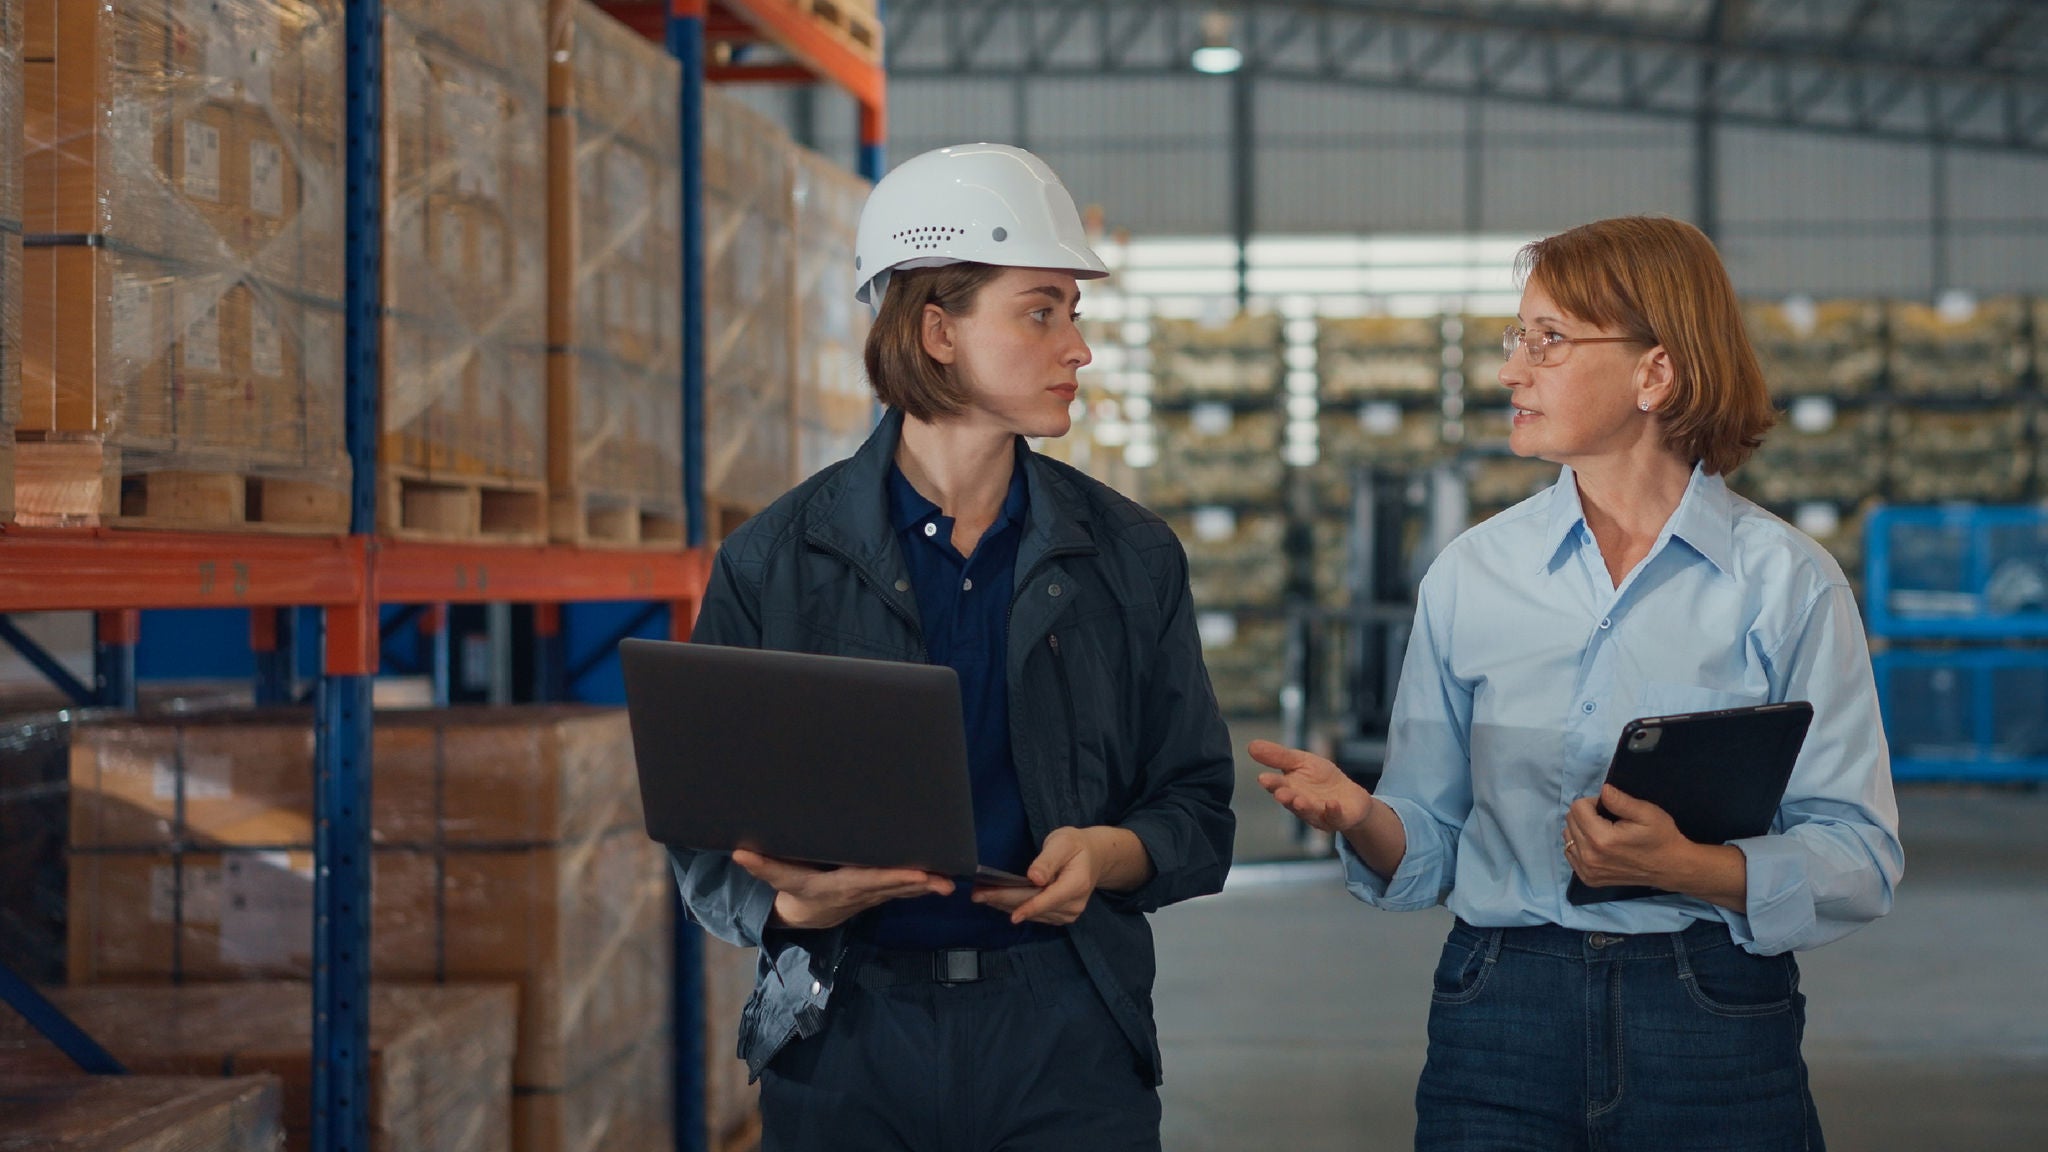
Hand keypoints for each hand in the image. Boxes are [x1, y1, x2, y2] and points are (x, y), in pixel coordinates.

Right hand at [732, 849, 952, 930]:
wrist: (806, 916)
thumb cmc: (795, 891)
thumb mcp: (780, 879)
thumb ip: (763, 866)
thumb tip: (739, 853)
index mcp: (840, 886)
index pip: (870, 880)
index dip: (894, 878)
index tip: (917, 875)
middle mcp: (861, 893)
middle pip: (894, 887)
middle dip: (920, 884)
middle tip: (945, 881)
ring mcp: (872, 896)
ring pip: (904, 891)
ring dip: (928, 887)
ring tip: (952, 881)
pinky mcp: (879, 894)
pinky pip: (904, 890)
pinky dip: (923, 885)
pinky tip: (943, 879)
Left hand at [970, 827, 1107, 926]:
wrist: (1093, 857)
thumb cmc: (1075, 845)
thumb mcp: (1063, 843)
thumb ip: (1048, 860)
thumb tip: (1034, 877)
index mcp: (1076, 885)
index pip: (1048, 899)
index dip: (1027, 907)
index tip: (1006, 912)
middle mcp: (1074, 904)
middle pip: (1033, 906)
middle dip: (1004, 900)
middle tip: (977, 895)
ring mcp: (1068, 914)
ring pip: (1031, 913)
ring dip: (1005, 905)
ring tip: (981, 895)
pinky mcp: (1060, 916)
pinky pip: (1034, 914)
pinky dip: (1015, 907)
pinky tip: (997, 900)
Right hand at [1250, 740, 1374, 833]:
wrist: (1351, 798)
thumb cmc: (1322, 780)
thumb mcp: (1301, 761)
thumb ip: (1278, 756)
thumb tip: (1251, 745)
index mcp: (1289, 789)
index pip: (1278, 786)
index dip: (1271, 783)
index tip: (1263, 778)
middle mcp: (1301, 804)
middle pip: (1291, 801)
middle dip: (1285, 797)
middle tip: (1279, 793)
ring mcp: (1319, 814)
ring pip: (1309, 812)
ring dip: (1303, 807)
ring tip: (1298, 801)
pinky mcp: (1339, 819)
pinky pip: (1335, 817)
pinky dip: (1332, 811)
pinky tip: (1331, 804)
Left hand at [1563, 785, 1692, 888]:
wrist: (1670, 867)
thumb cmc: (1660, 837)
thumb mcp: (1646, 812)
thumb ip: (1620, 800)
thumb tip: (1602, 790)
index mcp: (1601, 839)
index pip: (1577, 808)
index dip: (1593, 802)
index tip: (1610, 809)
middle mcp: (1589, 857)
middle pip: (1570, 821)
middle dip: (1586, 814)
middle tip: (1609, 820)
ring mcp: (1587, 870)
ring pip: (1568, 836)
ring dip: (1581, 829)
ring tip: (1604, 832)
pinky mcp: (1588, 878)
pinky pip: (1570, 853)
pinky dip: (1580, 844)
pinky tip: (1598, 845)